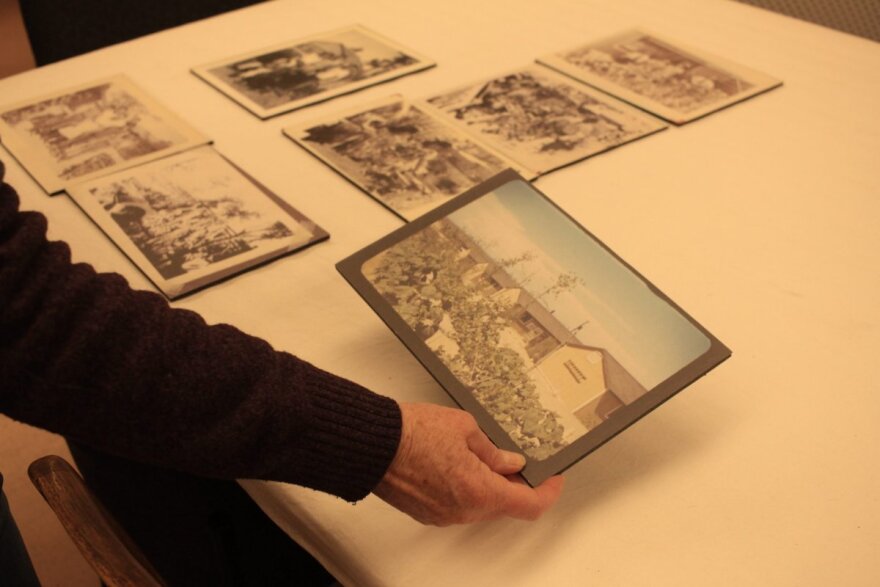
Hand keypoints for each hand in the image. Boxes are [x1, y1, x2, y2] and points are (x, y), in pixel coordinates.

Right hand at [372, 402, 563, 525]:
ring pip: (480, 506)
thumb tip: (510, 463)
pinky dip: (467, 488)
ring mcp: (444, 515)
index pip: (529, 505)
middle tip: (518, 459)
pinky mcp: (427, 512)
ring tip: (482, 454)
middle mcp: (464, 511)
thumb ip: (494, 451)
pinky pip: (458, 505)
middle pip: (504, 506)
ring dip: (489, 485)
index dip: (548, 492)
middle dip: (515, 484)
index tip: (553, 478)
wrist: (373, 444)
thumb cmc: (413, 433)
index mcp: (480, 492)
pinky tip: (458, 463)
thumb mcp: (466, 428)